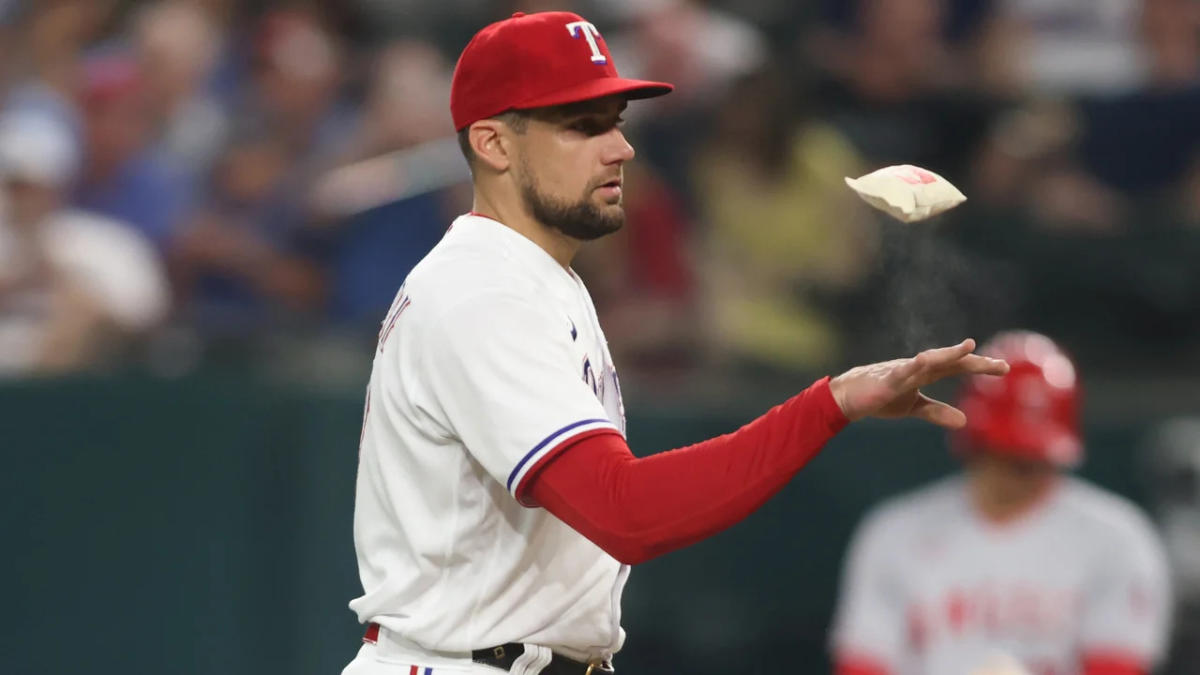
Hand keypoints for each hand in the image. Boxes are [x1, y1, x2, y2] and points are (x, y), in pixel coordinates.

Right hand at [829, 339, 1008, 427]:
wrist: (848, 397)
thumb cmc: (881, 398)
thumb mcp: (913, 407)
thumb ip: (937, 412)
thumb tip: (964, 421)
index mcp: (926, 373)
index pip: (957, 367)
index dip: (979, 366)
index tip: (1003, 368)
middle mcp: (918, 367)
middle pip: (950, 361)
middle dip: (974, 361)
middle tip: (1001, 366)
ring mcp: (903, 371)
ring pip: (929, 360)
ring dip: (948, 353)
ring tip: (969, 347)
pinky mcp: (886, 380)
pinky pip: (901, 372)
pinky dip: (913, 365)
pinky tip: (923, 359)